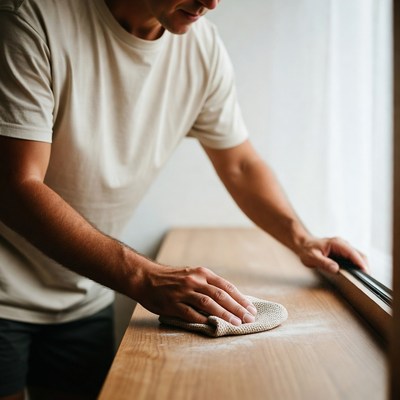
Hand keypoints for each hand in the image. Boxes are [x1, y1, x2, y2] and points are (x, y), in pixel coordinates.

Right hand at [135, 264, 256, 324]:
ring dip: (224, 314)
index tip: (251, 308)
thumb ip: (208, 285)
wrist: (146, 278)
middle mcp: (194, 281)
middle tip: (249, 318)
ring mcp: (183, 292)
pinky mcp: (173, 304)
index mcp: (202, 273)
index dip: (240, 298)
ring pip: (208, 304)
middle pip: (221, 295)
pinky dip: (203, 319)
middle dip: (237, 308)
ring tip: (236, 323)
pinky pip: (190, 313)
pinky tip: (213, 325)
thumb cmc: (172, 278)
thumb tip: (229, 299)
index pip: (226, 286)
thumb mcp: (192, 274)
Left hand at [297, 236, 368, 273]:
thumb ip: (324, 263)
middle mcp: (342, 244)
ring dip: (362, 266)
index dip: (360, 262)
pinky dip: (357, 266)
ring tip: (363, 279)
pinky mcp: (343, 252)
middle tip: (366, 280)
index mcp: (336, 243)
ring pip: (358, 256)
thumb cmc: (306, 249)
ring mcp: (344, 247)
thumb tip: (336, 268)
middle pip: (359, 254)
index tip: (365, 272)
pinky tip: (357, 274)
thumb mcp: (312, 257)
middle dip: (364, 266)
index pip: (352, 253)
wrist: (303, 244)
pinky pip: (354, 258)